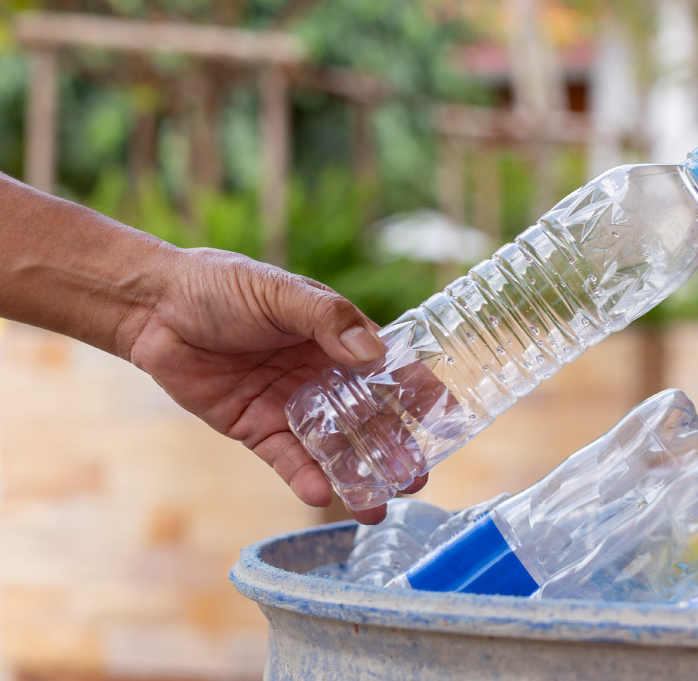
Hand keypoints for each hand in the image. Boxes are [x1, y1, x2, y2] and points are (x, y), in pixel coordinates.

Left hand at [124, 247, 426, 523]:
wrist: (155, 308)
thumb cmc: (222, 286)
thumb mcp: (280, 292)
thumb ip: (327, 319)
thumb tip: (373, 354)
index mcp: (336, 338)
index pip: (389, 369)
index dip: (420, 392)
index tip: (449, 420)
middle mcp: (322, 375)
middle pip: (368, 417)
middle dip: (394, 447)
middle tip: (416, 477)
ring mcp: (291, 405)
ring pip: (333, 446)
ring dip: (357, 474)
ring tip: (379, 504)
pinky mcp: (256, 427)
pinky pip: (286, 458)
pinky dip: (305, 476)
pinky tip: (323, 494)